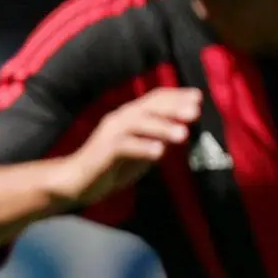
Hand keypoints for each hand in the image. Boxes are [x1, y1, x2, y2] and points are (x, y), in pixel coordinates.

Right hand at [55, 87, 200, 206]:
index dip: (176, 96)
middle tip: (196, 111)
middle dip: (173, 107)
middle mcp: (121, 118)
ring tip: (183, 134)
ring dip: (162, 127)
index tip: (199, 97)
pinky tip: (159, 152)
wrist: (78, 181)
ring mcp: (111, 133)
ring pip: (138, 124)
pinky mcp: (104, 151)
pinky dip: (142, 147)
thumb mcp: (143, 151)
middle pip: (149, 107)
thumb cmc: (113, 165)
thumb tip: (184, 130)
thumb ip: (160, 139)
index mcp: (132, 116)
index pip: (155, 99)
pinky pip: (125, 146)